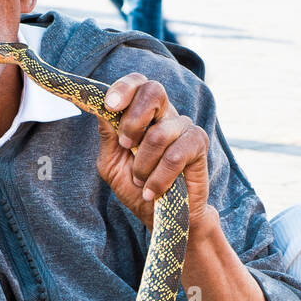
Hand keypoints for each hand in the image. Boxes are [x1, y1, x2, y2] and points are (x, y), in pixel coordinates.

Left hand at [96, 74, 209, 233]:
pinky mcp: (198, 144)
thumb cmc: (137, 188)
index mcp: (143, 113)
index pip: (137, 83)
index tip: (110, 105)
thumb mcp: (112, 164)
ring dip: (143, 165)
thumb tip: (101, 109)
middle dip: (132, 120)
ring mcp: (183, 127)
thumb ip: (107, 137)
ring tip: (141, 182)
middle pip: (153, 90)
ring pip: (159, 134)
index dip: (124, 88)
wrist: (161, 216)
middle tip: (126, 145)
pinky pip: (175, 156)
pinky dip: (159, 178)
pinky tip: (154, 192)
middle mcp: (165, 114)